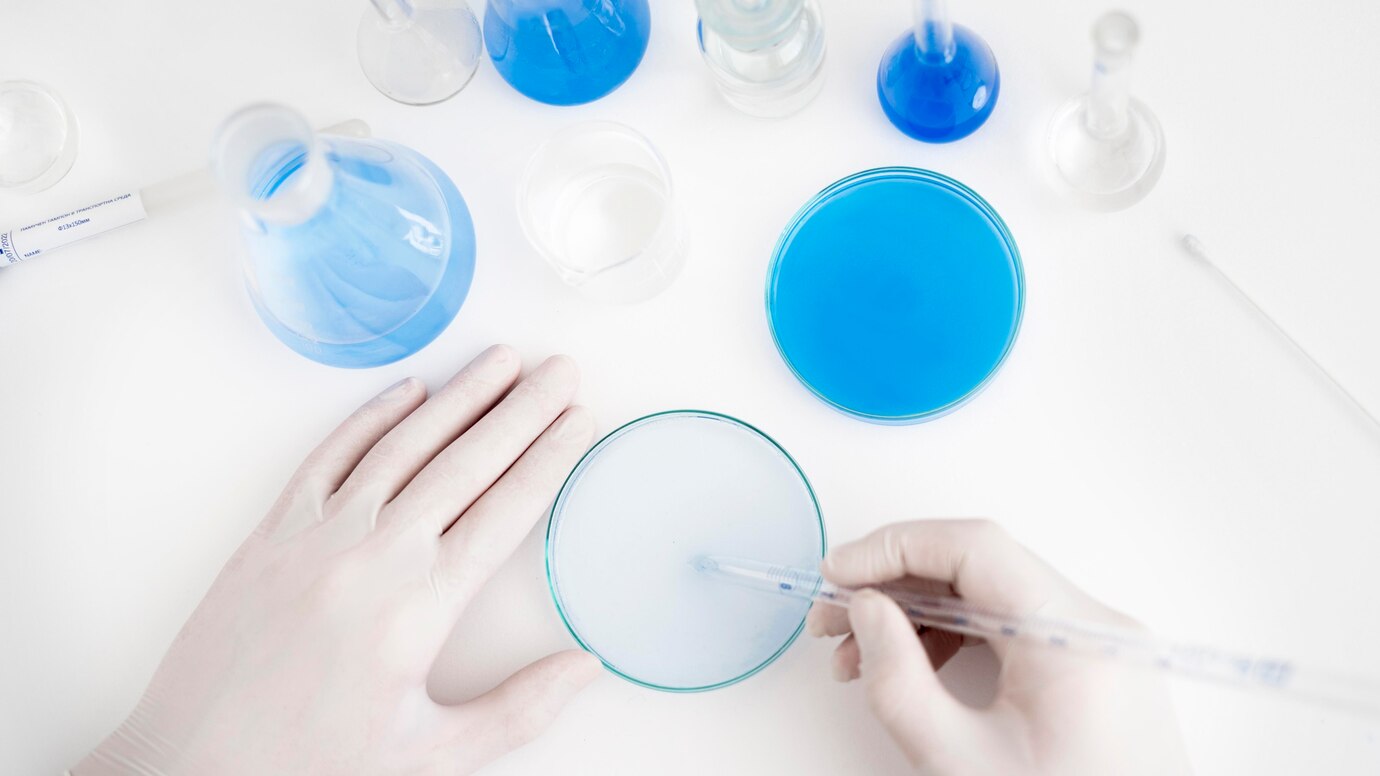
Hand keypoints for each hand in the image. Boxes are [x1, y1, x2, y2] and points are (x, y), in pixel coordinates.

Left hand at [74, 346, 600, 775]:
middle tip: (559, 369)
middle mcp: (372, 554)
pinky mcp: (272, 533)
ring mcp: (317, 535)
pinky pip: (329, 456)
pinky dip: (371, 416)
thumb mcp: (432, 755)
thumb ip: (519, 708)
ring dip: (459, 397)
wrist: (193, 764)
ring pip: (403, 445)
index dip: (551, 458)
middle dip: (522, 410)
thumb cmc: (311, 765)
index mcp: (420, 607)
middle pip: (466, 462)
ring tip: (500, 361)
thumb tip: (586, 666)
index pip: (506, 510)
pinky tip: (408, 390)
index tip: (580, 421)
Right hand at [807, 520, 1191, 775]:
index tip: (836, 575)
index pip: (974, 548)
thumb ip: (898, 681)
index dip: (893, 549)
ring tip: (856, 658)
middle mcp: (1096, 626)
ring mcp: (1096, 646)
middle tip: (831, 621)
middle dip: (894, 588)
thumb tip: (866, 610)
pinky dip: (952, 639)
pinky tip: (907, 670)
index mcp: (1073, 637)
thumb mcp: (960, 762)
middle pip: (977, 569)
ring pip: (989, 597)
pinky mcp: (1087, 669)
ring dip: (915, 616)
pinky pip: (1010, 629)